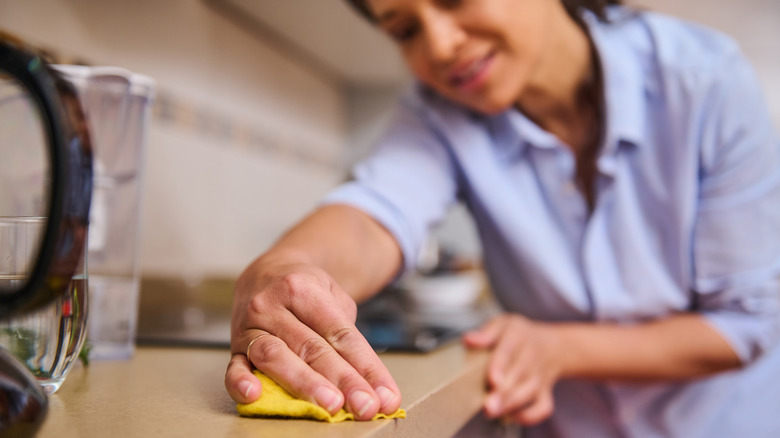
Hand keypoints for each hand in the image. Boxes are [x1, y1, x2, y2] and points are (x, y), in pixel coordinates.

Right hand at [224, 256, 400, 419]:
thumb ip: (346, 336)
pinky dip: (241, 382)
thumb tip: (371, 384)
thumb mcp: (333, 298)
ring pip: (276, 356)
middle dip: (342, 380)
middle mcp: (273, 305)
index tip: (384, 395)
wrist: (266, 273)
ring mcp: (251, 325)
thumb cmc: (306, 293)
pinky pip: (234, 365)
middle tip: (364, 406)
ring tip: (330, 406)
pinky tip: (254, 396)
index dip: (365, 367)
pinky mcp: (234, 345)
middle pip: (312, 347)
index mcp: (304, 289)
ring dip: (305, 384)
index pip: (340, 333)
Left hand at [463, 314, 563, 425]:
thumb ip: (486, 332)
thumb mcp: (503, 324)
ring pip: (529, 392)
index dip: (500, 367)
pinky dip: (530, 415)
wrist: (554, 346)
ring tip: (494, 412)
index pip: (508, 351)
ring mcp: (540, 376)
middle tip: (488, 405)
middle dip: (504, 392)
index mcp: (518, 336)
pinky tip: (511, 417)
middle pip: (519, 375)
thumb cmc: (520, 336)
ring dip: (512, 405)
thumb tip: (469, 339)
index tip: (493, 381)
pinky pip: (543, 407)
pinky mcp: (546, 393)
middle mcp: (531, 356)